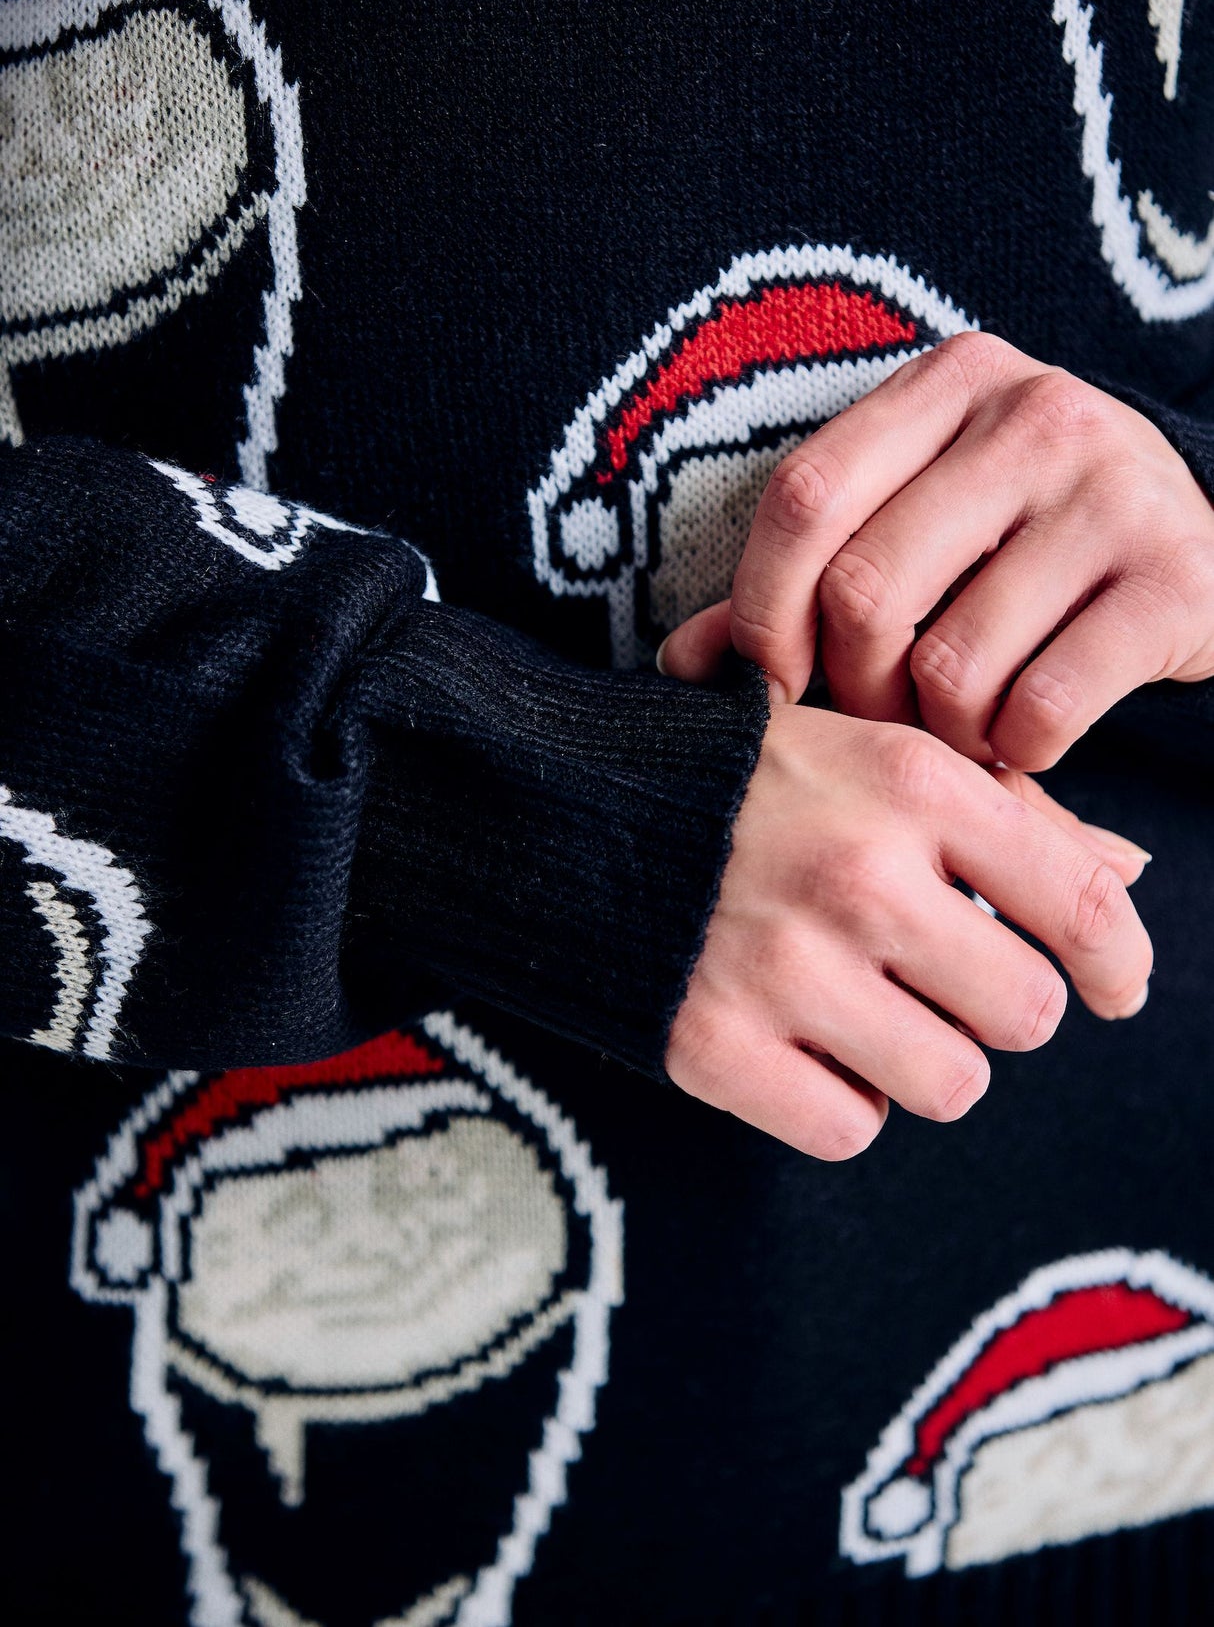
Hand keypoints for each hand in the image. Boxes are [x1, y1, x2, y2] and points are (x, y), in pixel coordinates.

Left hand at [660, 334, 1213, 769]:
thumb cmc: (1024, 543)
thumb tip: (679, 664)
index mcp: (949, 382)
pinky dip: (1016, 753)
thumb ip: (801, 580)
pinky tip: (1027, 736)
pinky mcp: (1179, 581)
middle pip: (867, 588)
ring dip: (940, 733)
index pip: (804, 494)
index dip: (762, 608)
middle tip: (881, 714)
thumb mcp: (918, 523)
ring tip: (961, 728)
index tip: (772, 680)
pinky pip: (1042, 707)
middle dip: (854, 687)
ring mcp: (1114, 491)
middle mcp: (1034, 413)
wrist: (1207, 550)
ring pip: (953, 663)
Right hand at [666, 705, 1152, 1158]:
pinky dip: (836, 1099)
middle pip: (1025, 1014)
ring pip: (951, 1085)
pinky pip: (851, 1128)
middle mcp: (859, 877)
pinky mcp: (716, 1047)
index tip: (1114, 988)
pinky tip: (796, 1041)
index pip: (1081, 903)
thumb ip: (1003, 812)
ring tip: (857, 1007)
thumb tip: (1128, 872)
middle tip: (934, 978)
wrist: (554, 805)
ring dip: (919, 1059)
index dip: (1120, 963)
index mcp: (909, 785)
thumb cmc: (735, 778)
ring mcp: (785, 969)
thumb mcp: (868, 752)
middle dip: (993, 1006)